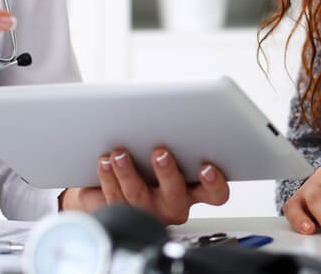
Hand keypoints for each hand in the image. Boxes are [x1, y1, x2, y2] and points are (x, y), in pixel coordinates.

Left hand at [59, 148, 229, 224]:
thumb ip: (176, 138)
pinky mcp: (121, 212)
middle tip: (160, 153)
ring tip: (120, 154)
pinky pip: (114, 199)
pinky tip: (105, 163)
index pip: (215, 193)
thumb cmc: (151, 162)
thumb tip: (172, 109)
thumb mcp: (171, 150)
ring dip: (128, 173)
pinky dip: (108, 179)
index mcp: (193, 190)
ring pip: (138, 196)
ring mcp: (147, 211)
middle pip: (175, 194)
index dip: (214, 183)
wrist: (116, 185)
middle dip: (167, 173)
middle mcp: (172, 204)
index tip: (206, 167)